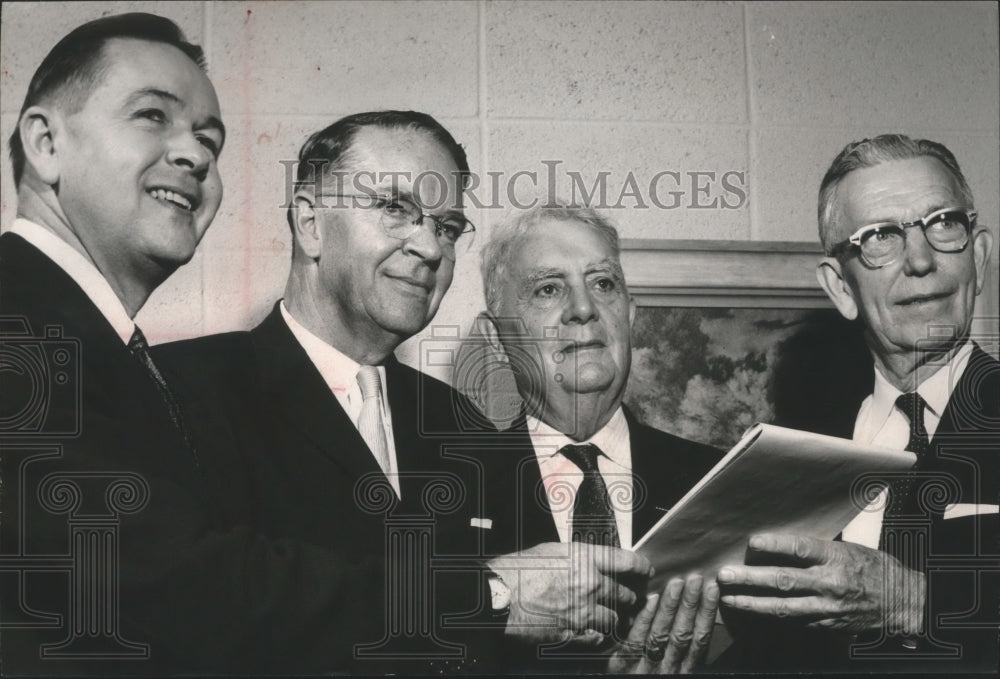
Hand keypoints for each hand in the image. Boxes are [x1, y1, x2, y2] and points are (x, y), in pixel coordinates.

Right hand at [487, 542, 652, 645]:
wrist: (496, 596)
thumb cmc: (515, 570)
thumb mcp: (549, 551)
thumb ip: (575, 557)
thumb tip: (588, 562)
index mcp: (584, 557)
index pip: (627, 561)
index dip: (642, 566)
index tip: (645, 570)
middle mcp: (589, 583)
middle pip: (625, 593)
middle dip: (628, 597)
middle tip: (628, 598)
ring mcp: (583, 610)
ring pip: (614, 618)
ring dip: (615, 618)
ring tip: (611, 617)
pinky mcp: (573, 632)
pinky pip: (598, 638)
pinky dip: (599, 636)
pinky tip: (595, 633)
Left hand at [608, 573, 719, 673]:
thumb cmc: (652, 674)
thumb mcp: (671, 665)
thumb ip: (680, 644)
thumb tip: (691, 610)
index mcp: (684, 668)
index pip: (700, 638)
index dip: (707, 613)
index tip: (712, 589)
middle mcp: (668, 668)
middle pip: (683, 633)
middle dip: (690, 604)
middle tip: (696, 579)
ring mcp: (646, 667)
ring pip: (661, 634)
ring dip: (671, 607)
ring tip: (676, 583)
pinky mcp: (623, 666)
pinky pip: (635, 641)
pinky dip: (644, 619)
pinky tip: (650, 601)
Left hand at [717, 533, 925, 633]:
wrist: (902, 602)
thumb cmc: (872, 568)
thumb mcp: (847, 548)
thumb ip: (816, 549)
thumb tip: (778, 543)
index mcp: (836, 557)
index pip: (802, 548)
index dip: (777, 544)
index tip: (753, 541)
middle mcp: (830, 583)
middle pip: (785, 580)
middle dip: (751, 578)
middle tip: (724, 575)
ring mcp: (827, 608)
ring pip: (784, 607)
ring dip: (753, 603)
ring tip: (729, 598)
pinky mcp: (826, 625)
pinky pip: (793, 621)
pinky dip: (770, 617)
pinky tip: (751, 613)